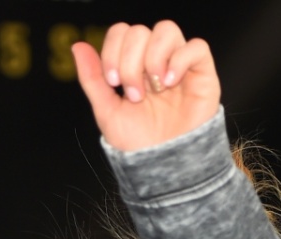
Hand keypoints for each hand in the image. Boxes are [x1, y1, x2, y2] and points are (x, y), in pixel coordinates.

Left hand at [72, 21, 220, 152]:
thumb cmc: (138, 142)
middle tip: (134, 95)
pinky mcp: (203, 73)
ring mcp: (179, 64)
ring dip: (153, 58)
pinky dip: (180, 59)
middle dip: (130, 62)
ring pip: (166, 30)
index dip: (112, 50)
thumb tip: (78, 46)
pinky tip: (170, 83)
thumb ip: (92, 78)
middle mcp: (156, 59)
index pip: (121, 32)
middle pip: (139, 31)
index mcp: (133, 64)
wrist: (163, 166)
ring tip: (155, 89)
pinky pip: (196, 46)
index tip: (112, 82)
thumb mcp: (107, 110)